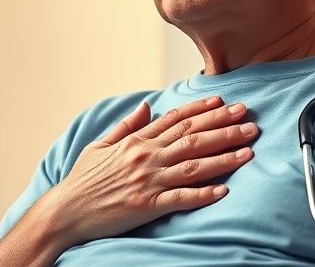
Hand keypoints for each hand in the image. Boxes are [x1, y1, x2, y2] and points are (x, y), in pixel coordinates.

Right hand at [45, 96, 257, 246]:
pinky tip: (224, 190)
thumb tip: (147, 107)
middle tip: (249, 119)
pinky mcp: (146, 205)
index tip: (224, 102)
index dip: (202, 110)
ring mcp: (147, 181)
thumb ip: (127, 126)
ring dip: (224, 156)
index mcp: (136, 142)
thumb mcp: (100, 145)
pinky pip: (180, 198)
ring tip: (248, 150)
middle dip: (223, 127)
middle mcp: (145, 157)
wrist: (65, 211)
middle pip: (191, 137)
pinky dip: (203, 194)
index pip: (175, 119)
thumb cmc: (82, 180)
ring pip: (193, 164)